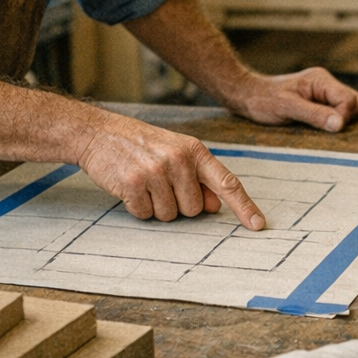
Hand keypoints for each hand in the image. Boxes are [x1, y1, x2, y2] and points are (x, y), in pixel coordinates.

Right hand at [77, 112, 266, 228]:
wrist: (99, 133)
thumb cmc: (141, 145)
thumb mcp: (175, 152)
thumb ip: (199, 176)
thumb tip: (216, 205)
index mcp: (195, 150)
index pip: (227, 182)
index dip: (244, 206)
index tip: (258, 225)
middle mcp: (179, 160)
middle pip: (194, 210)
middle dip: (178, 204)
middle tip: (159, 183)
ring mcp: (155, 172)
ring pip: (169, 215)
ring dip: (156, 207)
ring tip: (144, 183)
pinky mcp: (133, 184)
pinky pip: (145, 215)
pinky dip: (137, 208)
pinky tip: (129, 187)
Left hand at [224, 68, 357, 131]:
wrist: (248, 97)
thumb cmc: (264, 100)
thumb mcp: (288, 108)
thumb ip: (315, 114)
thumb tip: (340, 124)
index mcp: (321, 80)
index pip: (350, 100)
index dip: (344, 117)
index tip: (328, 128)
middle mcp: (326, 85)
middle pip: (355, 104)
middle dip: (345, 119)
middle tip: (322, 128)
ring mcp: (324, 94)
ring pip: (349, 110)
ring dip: (339, 122)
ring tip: (317, 127)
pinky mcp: (320, 104)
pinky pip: (337, 115)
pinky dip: (332, 123)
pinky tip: (316, 128)